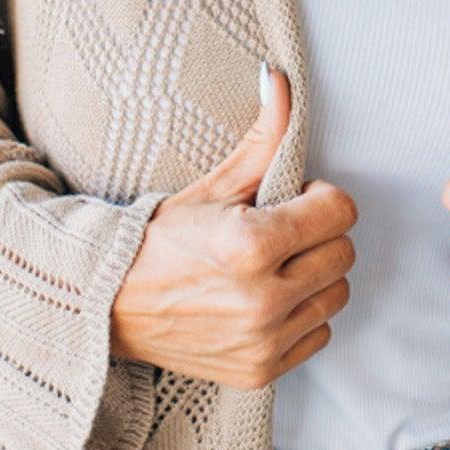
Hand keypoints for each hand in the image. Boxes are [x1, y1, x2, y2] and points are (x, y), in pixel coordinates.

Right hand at [109, 66, 357, 388]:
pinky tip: (265, 301)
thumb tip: (282, 78)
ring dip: (314, 277)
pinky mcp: (260, 371)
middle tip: (278, 233)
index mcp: (252, 246)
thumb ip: (263, 137)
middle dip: (317, 236)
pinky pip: (318, 336)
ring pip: (336, 296)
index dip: (319, 198)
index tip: (292, 200)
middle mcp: (263, 300)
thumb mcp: (211, 186)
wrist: (107, 305)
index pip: (340, 211)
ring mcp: (263, 341)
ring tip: (272, 267)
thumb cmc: (159, 240)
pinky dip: (301, 317)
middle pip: (343, 254)